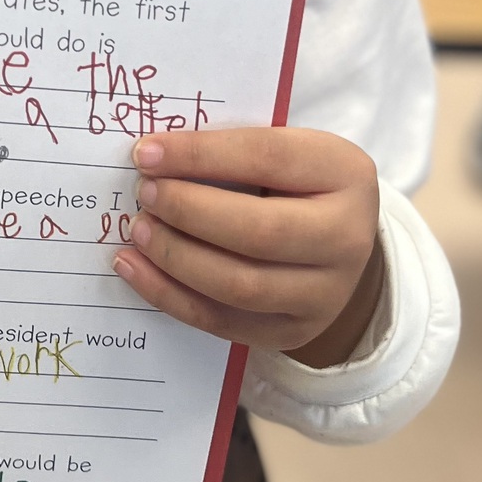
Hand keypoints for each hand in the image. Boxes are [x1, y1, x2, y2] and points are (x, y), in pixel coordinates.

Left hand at [112, 127, 382, 366]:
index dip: (201, 155)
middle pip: (260, 231)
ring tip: (138, 230)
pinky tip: (134, 268)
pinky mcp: (294, 332)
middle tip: (145, 194)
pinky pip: (224, 323)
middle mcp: (347, 238)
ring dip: (176, 257)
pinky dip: (170, 296)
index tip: (145, 153)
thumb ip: (230, 150)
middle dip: (189, 211)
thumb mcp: (283, 150)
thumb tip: (151, 156)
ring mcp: (326, 294)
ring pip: (241, 285)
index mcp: (344, 173)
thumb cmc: (292, 182)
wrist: (334, 243)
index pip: (268, 159)